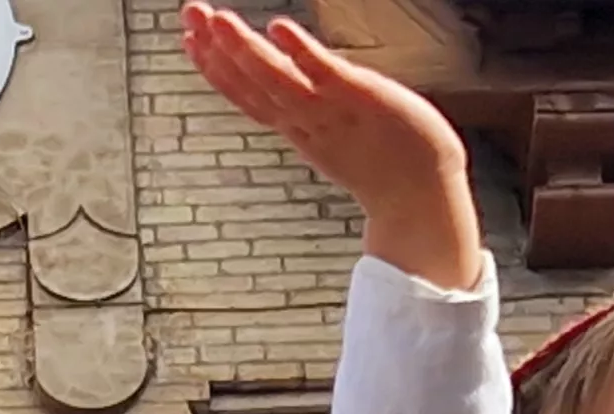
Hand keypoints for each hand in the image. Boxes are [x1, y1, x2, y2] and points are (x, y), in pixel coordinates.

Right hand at [181, 4, 485, 290]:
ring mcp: (332, 112)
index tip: (189, 39)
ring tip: (218, 19)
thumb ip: (315, 110)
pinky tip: (279, 28)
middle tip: (188, 14)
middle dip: (217, 49)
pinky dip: (300, 54)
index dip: (215, 68)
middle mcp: (307, 121)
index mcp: (299, 127)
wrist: (424, 196)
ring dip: (245, 50)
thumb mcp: (338, 133)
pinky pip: (325, 75)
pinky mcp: (362, 99)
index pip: (248, 94)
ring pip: (278, 81)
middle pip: (252, 83)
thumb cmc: (388, 162)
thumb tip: (300, 90)